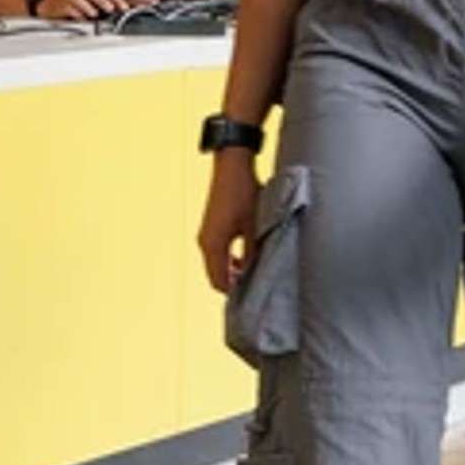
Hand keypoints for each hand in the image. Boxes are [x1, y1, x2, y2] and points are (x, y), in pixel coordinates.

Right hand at [34, 0, 128, 21]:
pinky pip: (67, 7)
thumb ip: (104, 5)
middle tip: (111, 8)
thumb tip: (121, 14)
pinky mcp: (60, 5)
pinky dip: (74, 12)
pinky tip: (81, 18)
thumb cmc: (75, 4)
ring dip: (87, 5)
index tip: (124, 7)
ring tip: (95, 13)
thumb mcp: (91, 2)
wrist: (51, 5)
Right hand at [196, 156, 260, 293]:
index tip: (253, 298)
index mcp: (213, 244)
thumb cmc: (243, 192)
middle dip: (234, 284)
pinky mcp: (210, 228)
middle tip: (255, 288)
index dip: (236, 293)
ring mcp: (206, 235)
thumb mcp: (256, 224)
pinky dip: (229, 260)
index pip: (220, 282)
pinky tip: (247, 258)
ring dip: (232, 272)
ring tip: (254, 273)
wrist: (231, 166)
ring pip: (217, 265)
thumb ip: (255, 251)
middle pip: (217, 276)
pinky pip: (217, 253)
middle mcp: (205, 242)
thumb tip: (259, 271)